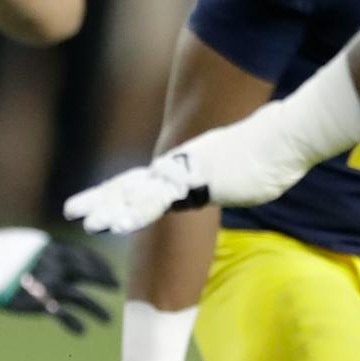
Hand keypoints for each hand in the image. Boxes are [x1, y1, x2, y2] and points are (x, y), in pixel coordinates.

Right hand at [0, 235, 116, 333]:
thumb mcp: (20, 243)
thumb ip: (37, 250)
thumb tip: (45, 253)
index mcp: (50, 247)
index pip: (83, 254)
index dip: (99, 263)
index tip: (108, 270)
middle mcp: (54, 264)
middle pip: (88, 274)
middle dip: (105, 280)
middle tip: (116, 288)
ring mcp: (48, 283)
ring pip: (81, 298)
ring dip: (97, 309)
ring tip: (107, 320)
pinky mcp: (38, 301)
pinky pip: (63, 315)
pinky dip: (74, 323)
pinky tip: (82, 331)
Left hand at [66, 116, 315, 233]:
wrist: (287, 135)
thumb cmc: (277, 147)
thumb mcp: (247, 169)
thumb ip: (234, 175)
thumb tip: (249, 176)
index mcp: (190, 163)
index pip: (148, 181)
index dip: (122, 191)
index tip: (100, 203)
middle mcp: (182, 165)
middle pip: (133, 183)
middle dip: (102, 198)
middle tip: (72, 209)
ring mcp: (186, 171)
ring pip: (139, 192)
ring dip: (111, 208)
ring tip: (85, 222)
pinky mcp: (195, 179)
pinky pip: (159, 201)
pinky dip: (135, 213)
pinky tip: (114, 225)